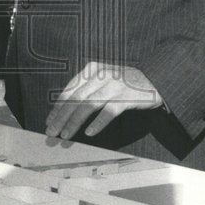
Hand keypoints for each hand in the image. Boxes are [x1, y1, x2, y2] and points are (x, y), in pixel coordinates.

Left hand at [44, 61, 162, 139]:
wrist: (155, 79)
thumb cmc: (126, 83)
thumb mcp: (103, 79)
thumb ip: (87, 88)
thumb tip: (66, 109)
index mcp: (92, 70)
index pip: (70, 89)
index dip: (58, 107)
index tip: (49, 120)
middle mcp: (101, 75)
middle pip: (76, 98)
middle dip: (61, 117)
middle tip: (51, 132)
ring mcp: (113, 85)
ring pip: (88, 105)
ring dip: (74, 122)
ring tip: (65, 135)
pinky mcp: (126, 96)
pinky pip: (108, 111)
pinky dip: (97, 123)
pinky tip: (89, 133)